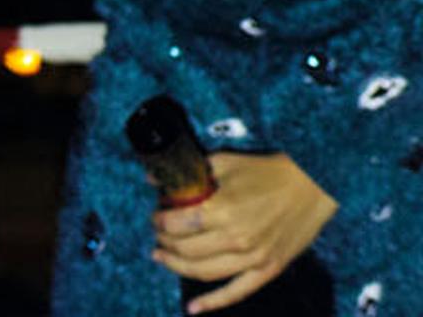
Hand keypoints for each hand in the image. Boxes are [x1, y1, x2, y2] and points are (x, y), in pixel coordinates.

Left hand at [154, 152, 334, 310]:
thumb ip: (188, 173)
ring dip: (177, 266)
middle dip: (164, 241)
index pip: (176, 225)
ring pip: (203, 272)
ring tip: (162, 257)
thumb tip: (153, 180)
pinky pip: (236, 292)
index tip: (156, 216)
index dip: (159, 221)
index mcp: (222, 210)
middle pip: (185, 249)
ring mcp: (254, 258)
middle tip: (158, 234)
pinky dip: (213, 302)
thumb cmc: (267, 172)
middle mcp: (236, 239)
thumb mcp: (223, 163)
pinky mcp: (269, 269)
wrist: (313, 186)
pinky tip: (193, 308)